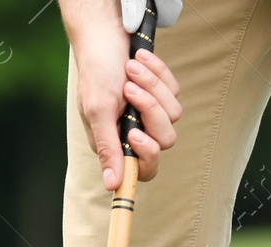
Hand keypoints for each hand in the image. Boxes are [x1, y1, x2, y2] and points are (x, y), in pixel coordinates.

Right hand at [65, 9, 182, 189]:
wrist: (105, 37)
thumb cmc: (96, 73)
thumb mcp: (97, 111)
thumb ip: (107, 148)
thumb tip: (111, 185)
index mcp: (115, 143)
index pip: (143, 169)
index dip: (146, 156)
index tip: (136, 135)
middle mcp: (135, 132)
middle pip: (165, 140)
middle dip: (151, 110)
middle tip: (129, 89)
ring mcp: (151, 113)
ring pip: (173, 114)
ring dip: (152, 86)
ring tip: (131, 68)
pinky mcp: (162, 93)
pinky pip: (174, 91)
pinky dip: (158, 73)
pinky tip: (139, 61)